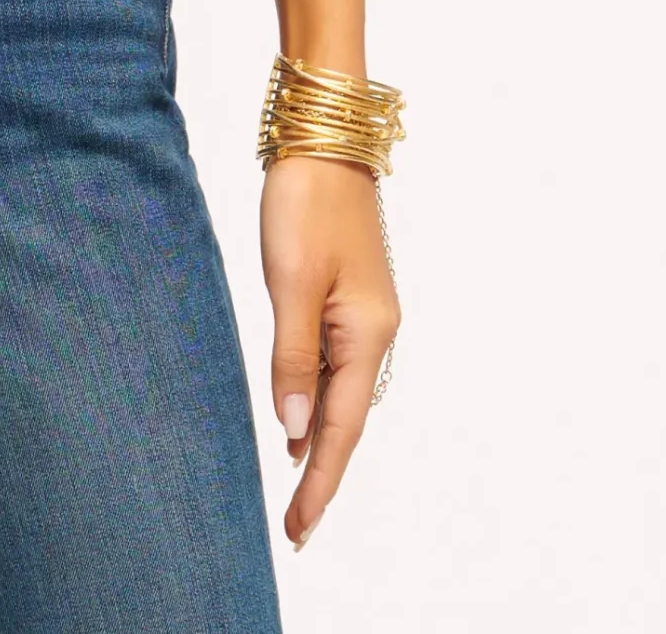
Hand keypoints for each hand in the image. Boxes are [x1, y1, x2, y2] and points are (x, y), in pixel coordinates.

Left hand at [260, 154, 399, 548]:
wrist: (325, 136)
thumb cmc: (306, 203)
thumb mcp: (291, 283)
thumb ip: (291, 358)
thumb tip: (293, 430)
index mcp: (367, 334)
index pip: (340, 428)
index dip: (319, 481)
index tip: (298, 529)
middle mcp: (374, 330)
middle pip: (345, 417)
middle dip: (321, 470)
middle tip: (296, 526)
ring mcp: (363, 312)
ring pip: (338, 390)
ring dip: (317, 435)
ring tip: (295, 484)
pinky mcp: (347, 293)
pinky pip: (332, 360)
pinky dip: (314, 394)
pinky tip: (297, 415)